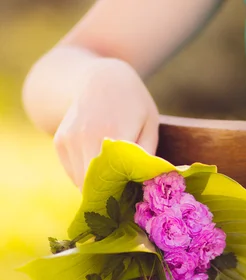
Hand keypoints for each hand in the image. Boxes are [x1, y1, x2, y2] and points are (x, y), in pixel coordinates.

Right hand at [53, 58, 158, 187]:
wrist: (100, 78)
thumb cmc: (133, 103)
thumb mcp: (150, 125)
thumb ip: (147, 157)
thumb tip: (145, 187)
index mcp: (114, 134)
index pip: (115, 179)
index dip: (122, 194)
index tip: (131, 200)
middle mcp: (87, 138)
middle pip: (95, 185)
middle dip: (108, 195)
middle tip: (122, 196)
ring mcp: (70, 140)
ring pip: (81, 183)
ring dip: (96, 187)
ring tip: (112, 179)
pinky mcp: (60, 142)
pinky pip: (73, 174)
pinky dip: (85, 176)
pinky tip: (97, 163)